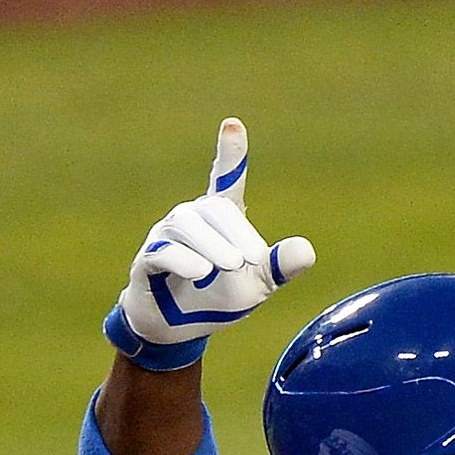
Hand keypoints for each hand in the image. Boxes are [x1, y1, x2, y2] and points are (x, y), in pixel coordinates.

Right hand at [104, 118, 315, 370]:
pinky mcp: (147, 259)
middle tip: (254, 259)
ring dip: (212, 245)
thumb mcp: (257, 285)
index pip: (226, 179)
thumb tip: (307, 251)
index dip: (230, 154)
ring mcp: (165, 236)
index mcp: (221, 220)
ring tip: (230, 265)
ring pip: (187, 227)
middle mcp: (191, 219)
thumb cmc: (219, 298)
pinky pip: (162, 251)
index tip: (232, 124)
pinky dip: (183, 259)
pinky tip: (200, 272)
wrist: (179, 330)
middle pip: (213, 210)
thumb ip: (279, 267)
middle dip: (235, 232)